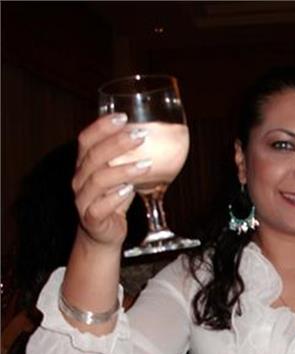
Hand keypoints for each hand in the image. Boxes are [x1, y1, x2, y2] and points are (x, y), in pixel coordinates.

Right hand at [72, 113, 150, 248]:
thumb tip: (152, 135)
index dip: (101, 127)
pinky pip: (99, 207)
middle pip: (94, 156)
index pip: (86, 140)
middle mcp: (80, 180)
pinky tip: (129, 190)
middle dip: (117, 143)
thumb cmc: (113, 200)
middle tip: (140, 136)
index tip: (122, 116)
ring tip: (146, 164)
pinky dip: (115, 198)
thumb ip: (129, 158)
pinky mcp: (91, 219)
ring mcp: (83, 200)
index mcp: (84, 165)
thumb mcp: (120, 176)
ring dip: (123, 170)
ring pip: (98, 180)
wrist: (103, 234)